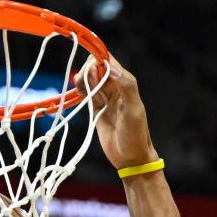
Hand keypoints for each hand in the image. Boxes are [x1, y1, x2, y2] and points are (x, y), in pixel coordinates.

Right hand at [78, 55, 158, 170]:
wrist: (130, 158)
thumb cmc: (136, 135)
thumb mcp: (134, 110)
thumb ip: (127, 86)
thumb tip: (110, 67)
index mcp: (125, 82)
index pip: (108, 60)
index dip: (97, 59)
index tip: (91, 70)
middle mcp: (114, 86)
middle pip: (95, 66)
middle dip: (88, 70)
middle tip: (88, 87)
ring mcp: (105, 96)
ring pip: (89, 77)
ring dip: (82, 79)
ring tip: (83, 92)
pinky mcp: (96, 107)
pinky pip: (86, 91)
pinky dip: (80, 89)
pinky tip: (81, 95)